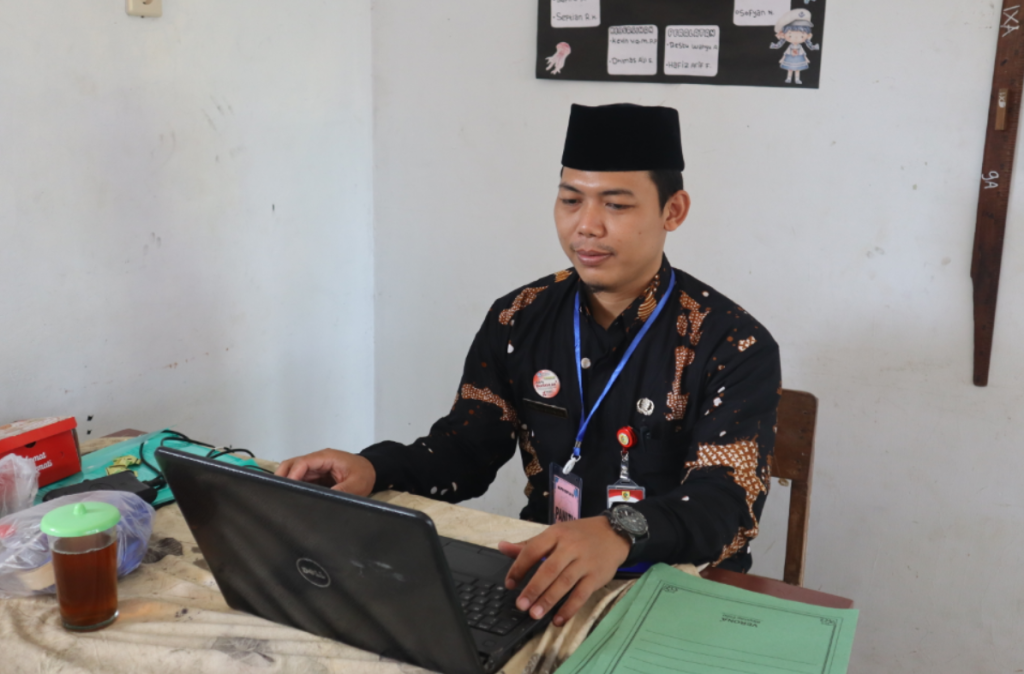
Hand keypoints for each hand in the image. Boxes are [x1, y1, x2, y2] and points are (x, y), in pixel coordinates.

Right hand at [274, 449, 375, 496]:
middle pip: (292, 464)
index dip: (292, 474)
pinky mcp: (316, 476)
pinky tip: (292, 497)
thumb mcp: (357, 484)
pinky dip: (295, 486)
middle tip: (278, 493)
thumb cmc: (365, 474)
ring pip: (294, 471)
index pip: (303, 462)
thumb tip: (327, 499)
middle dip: (283, 477)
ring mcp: (316, 467)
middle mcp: (318, 460)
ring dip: (288, 482)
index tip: (287, 488)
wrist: (371, 472)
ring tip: (283, 497)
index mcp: (327, 457)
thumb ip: (343, 491)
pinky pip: (300, 479)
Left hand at [498, 516, 629, 626]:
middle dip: (533, 589)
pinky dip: (569, 608)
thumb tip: (501, 547)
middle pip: (549, 569)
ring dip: (549, 600)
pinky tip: (558, 619)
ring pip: (564, 583)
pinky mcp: (597, 576)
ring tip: (535, 614)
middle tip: (521, 605)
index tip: (510, 584)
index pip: (533, 550)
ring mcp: (585, 562)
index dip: (519, 567)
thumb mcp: (554, 534)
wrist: (614, 533)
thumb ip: (528, 544)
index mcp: (556, 534)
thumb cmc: (579, 535)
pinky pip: (582, 594)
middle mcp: (570, 547)